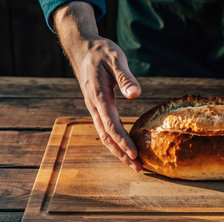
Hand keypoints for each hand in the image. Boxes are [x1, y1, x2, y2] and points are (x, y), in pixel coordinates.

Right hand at [75, 38, 142, 170]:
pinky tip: (125, 147)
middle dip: (122, 154)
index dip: (123, 141)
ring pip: (104, 135)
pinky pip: (105, 128)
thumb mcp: (115, 59)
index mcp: (99, 96)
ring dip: (118, 151)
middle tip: (138, 168)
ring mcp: (94, 108)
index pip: (111, 124)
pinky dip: (115, 141)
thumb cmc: (101, 52)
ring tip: (134, 164)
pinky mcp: (97, 107)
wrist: (82, 48)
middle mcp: (94, 106)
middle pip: (107, 136)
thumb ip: (125, 77)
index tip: (135, 154)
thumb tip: (135, 95)